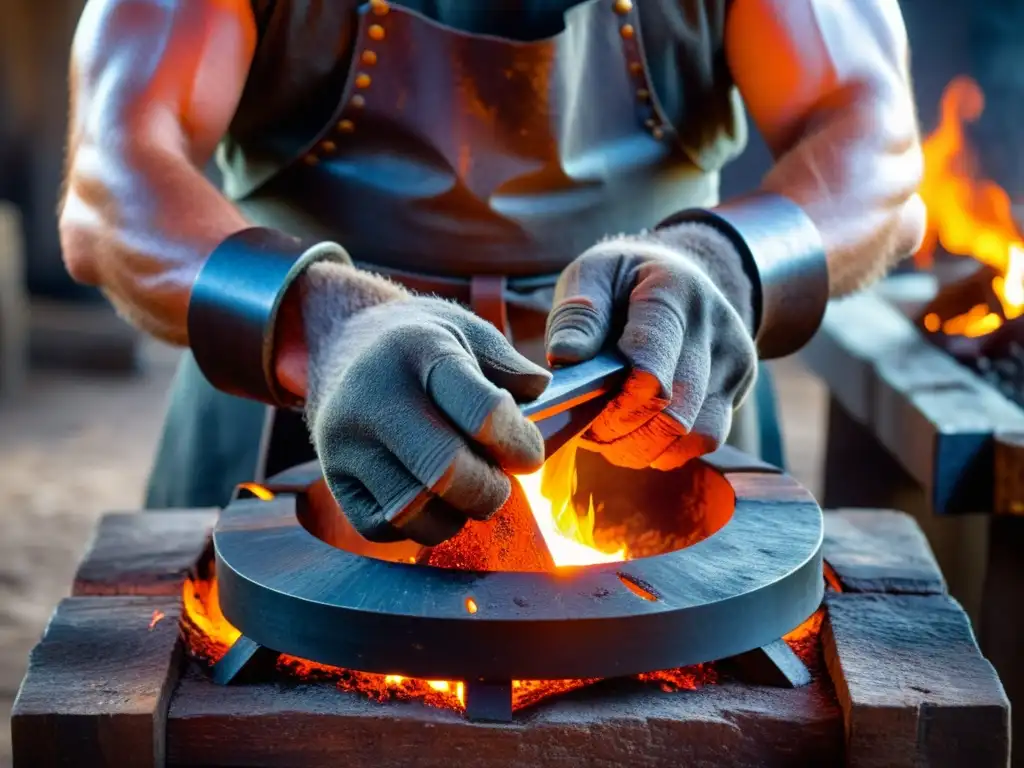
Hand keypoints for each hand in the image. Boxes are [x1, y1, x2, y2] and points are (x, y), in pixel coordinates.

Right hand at [302, 263, 550, 545]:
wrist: (344, 346)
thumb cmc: (423, 345)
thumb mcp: (468, 331)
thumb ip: (509, 364)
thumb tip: (539, 392)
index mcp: (421, 351)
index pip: (483, 413)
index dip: (519, 444)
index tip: (526, 452)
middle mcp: (375, 397)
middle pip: (446, 472)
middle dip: (490, 489)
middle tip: (498, 481)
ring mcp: (345, 442)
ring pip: (412, 510)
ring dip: (456, 514)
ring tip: (465, 491)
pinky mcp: (335, 480)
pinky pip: (383, 529)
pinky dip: (418, 525)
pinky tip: (431, 497)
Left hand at [545, 224, 757, 469]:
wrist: (681, 274)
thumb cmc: (623, 279)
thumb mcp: (592, 273)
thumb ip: (577, 315)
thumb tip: (566, 358)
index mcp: (672, 291)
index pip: (651, 368)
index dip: (616, 405)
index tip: (582, 408)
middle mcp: (713, 326)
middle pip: (673, 413)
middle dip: (620, 432)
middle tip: (586, 427)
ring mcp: (732, 360)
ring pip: (692, 435)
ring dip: (641, 447)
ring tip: (608, 432)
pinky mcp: (736, 388)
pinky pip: (705, 441)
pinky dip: (664, 449)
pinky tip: (637, 433)